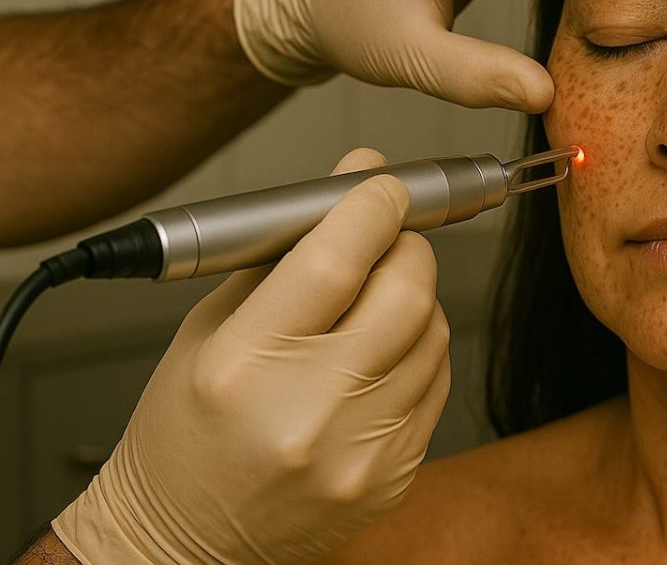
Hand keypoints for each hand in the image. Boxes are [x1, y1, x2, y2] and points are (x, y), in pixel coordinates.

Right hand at [52, 149, 449, 564]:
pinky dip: (418, 353)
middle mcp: (308, 412)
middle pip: (407, 292)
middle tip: (387, 241)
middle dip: (407, 248)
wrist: (186, 538)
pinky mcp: (394, 475)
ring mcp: (359, 452)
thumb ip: (285, 253)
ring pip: (434, 332)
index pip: (335, 261)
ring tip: (372, 307)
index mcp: (245, 365)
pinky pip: (437, 382)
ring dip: (415, 300)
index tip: (382, 186)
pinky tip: (379, 358)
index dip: (372, 207)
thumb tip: (354, 180)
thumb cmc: (186, 432)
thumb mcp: (212, 328)